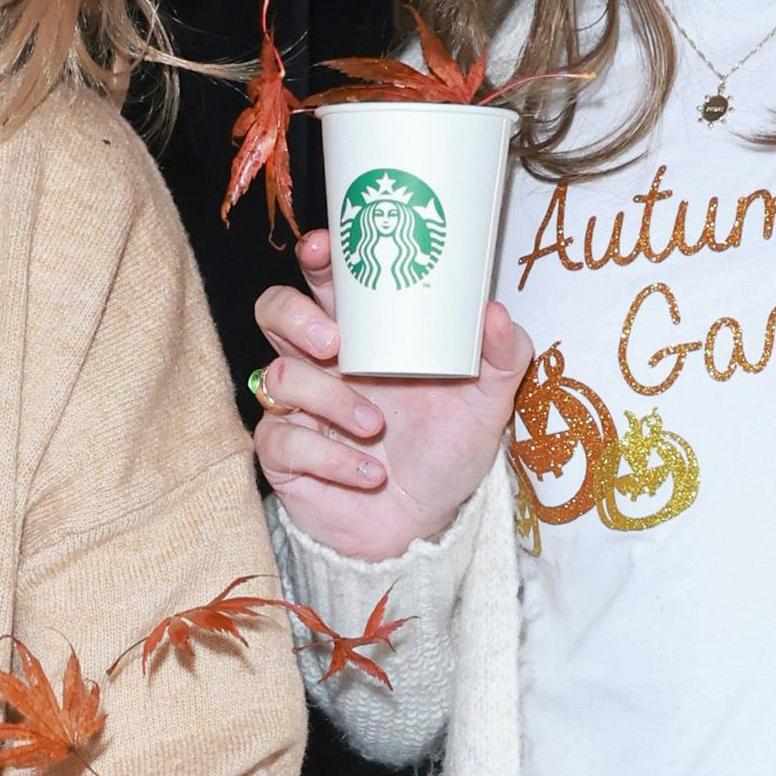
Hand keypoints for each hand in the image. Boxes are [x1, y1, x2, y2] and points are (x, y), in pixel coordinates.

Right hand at [251, 220, 528, 561]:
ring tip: (373, 427)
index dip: (316, 257)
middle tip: (334, 345)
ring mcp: (298, 408)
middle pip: (274, 311)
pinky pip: (285, 441)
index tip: (323, 248)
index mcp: (364, 337)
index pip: (326, 281)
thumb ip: (502, 356)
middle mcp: (322, 365)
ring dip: (330, 400)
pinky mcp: (284, 455)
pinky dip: (331, 458)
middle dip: (295, 317)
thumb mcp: (487, 404)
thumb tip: (493, 312)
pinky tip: (369, 473)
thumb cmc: (445, 454)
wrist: (424, 526)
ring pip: (280, 377)